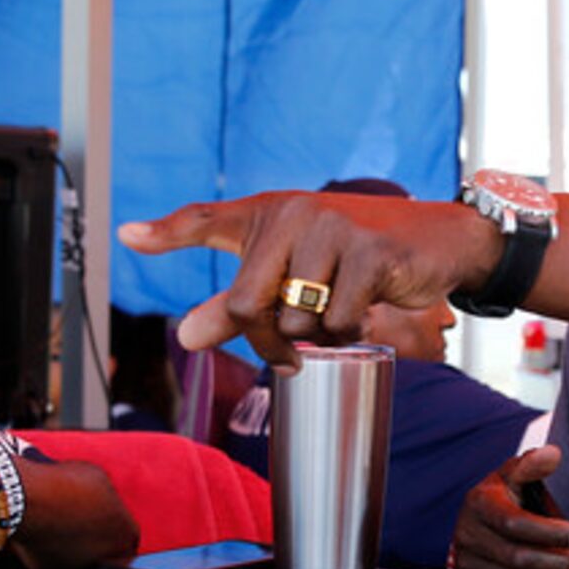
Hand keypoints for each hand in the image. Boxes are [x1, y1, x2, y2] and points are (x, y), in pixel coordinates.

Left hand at [121, 191, 498, 368]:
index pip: (207, 219)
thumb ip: (241, 305)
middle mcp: (294, 213)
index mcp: (271, 214)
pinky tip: (372, 305)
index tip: (127, 237)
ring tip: (345, 309)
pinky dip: (354, 332)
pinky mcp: (369, 252)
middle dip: (268, 343)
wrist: (442, 241)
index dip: (167, 233)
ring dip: (320, 337)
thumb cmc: (361, 258)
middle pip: (247, 304)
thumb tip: (184, 337)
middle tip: (291, 355)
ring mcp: (332, 229)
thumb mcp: (300, 276)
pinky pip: (340, 323)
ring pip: (297, 322)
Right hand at [448, 445, 568, 568]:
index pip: (516, 523)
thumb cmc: (501, 499)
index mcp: (479, 503)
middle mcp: (468, 535)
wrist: (472, 530)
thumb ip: (532, 464)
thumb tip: (553, 454)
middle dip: (555, 561)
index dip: (553, 532)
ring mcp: (468, 565)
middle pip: (518, 558)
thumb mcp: (512, 476)